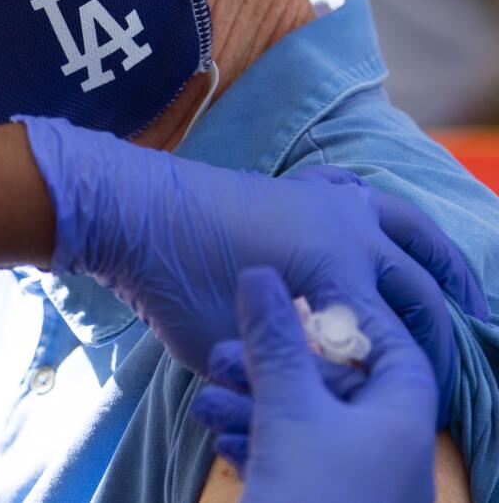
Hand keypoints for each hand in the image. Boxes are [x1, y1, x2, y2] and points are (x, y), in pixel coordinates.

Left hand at [17, 116, 486, 425]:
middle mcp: (346, 227)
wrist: (127, 211)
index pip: (396, 336)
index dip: (413, 377)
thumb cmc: (173, 285)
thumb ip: (289, 369)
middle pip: (417, 283)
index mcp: (337, 270)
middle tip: (453, 363)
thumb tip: (333, 383)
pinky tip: (381, 227)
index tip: (417, 404)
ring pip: (404, 222)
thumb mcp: (233, 349)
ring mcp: (322, 199)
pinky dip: (378, 210)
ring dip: (438, 259)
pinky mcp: (294, 185)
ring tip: (461, 290)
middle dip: (440, 329)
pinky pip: (353, 189)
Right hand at [191, 268, 437, 502]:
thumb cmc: (314, 500)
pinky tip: (218, 434)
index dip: (347, 316)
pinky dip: (254, 438)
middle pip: (333, 382)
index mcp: (400, 419)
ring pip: (302, 419)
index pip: (391, 346)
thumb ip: (276, 342)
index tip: (296, 298)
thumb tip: (262, 273)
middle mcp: (383, 447)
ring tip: (206, 395)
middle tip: (223, 353)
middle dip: (274, 363)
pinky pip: (289, 456)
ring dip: (251, 401)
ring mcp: (351, 481)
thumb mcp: (289, 413)